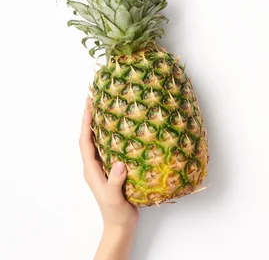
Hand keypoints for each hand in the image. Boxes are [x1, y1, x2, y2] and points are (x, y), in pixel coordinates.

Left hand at [80, 98, 137, 259]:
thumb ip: (115, 181)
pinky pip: (112, 148)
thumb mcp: (115, 197)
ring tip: (111, 109)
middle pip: (91, 137)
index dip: (86, 122)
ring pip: (101, 142)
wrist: (121, 225)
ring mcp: (104, 168)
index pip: (85, 141)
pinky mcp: (114, 170)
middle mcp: (95, 166)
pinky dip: (115, 136)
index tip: (89, 104)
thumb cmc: (116, 212)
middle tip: (99, 100)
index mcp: (91, 169)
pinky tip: (125, 131)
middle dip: (92, 118)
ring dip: (103, 125)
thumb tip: (119, 162)